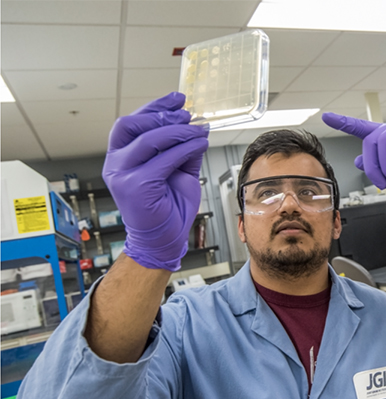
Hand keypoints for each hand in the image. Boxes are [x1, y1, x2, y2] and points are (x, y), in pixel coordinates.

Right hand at [102, 92, 208, 270]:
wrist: (164, 239)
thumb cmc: (168, 207)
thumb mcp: (178, 170)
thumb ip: (183, 149)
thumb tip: (197, 127)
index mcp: (121, 156)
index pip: (131, 122)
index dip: (154, 107)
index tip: (178, 99)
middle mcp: (116, 164)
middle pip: (130, 125)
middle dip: (161, 115)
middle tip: (187, 115)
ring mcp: (122, 176)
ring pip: (148, 140)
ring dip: (177, 131)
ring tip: (198, 130)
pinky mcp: (136, 187)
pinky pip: (162, 160)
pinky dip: (183, 149)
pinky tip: (198, 145)